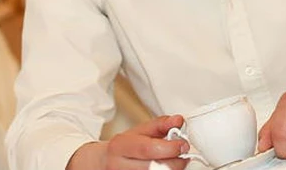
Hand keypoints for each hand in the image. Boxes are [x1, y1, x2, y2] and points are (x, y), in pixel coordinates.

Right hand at [67, 115, 189, 169]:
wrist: (102, 163)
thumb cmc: (123, 148)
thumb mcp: (139, 131)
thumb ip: (161, 125)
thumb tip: (178, 120)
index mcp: (120, 146)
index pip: (148, 148)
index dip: (170, 147)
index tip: (183, 144)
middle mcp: (118, 166)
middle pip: (153, 168)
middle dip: (175, 162)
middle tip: (183, 155)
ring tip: (174, 162)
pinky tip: (165, 169)